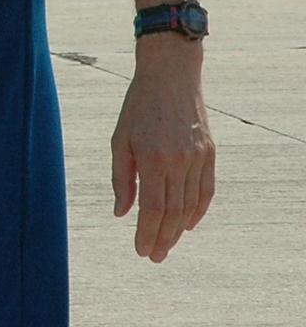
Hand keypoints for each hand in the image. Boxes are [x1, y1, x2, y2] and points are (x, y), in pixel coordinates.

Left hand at [111, 37, 214, 260]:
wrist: (170, 73)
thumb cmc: (138, 105)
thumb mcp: (120, 137)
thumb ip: (121, 178)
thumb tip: (121, 214)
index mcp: (152, 156)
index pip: (153, 209)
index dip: (147, 233)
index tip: (140, 250)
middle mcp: (178, 160)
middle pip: (173, 213)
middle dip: (162, 239)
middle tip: (153, 256)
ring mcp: (197, 157)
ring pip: (190, 206)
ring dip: (178, 231)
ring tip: (166, 244)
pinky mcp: (209, 153)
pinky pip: (206, 191)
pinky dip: (197, 211)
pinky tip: (186, 224)